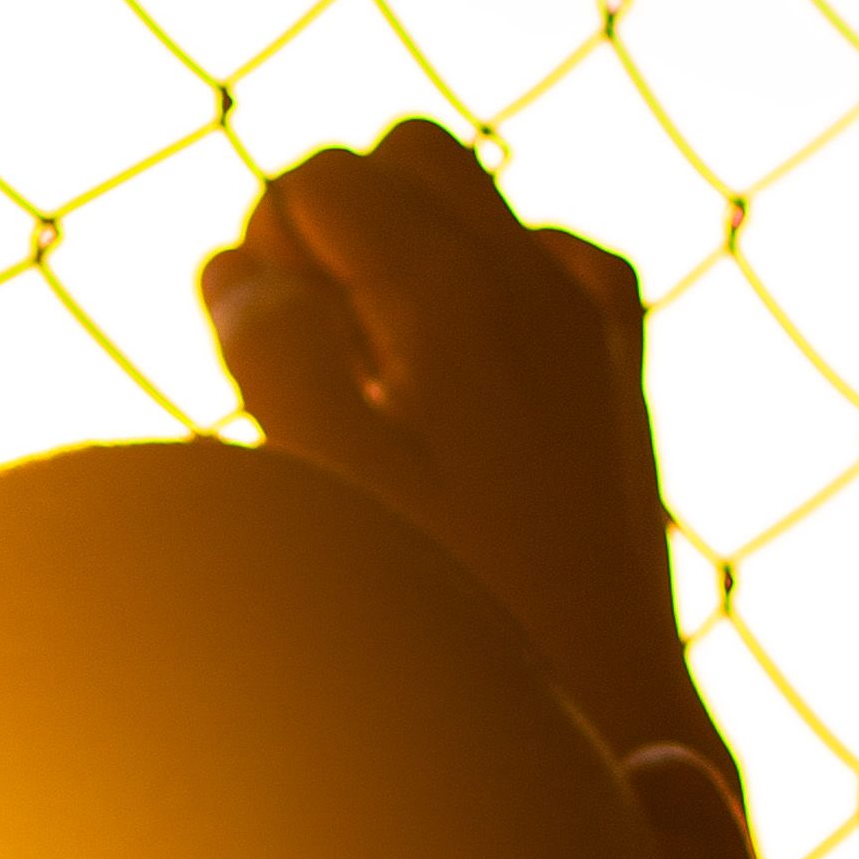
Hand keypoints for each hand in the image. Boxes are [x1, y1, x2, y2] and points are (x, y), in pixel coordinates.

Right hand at [202, 121, 716, 775]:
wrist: (608, 703)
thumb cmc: (454, 600)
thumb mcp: (327, 478)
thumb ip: (273, 348)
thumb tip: (241, 266)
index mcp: (459, 288)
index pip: (318, 180)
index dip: (266, 254)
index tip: (270, 361)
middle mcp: (539, 276)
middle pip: (399, 155)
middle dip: (337, 221)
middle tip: (313, 352)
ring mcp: (590, 317)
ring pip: (474, 197)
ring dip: (406, 247)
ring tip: (376, 372)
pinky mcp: (617, 365)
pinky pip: (543, 260)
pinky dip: (486, 285)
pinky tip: (455, 382)